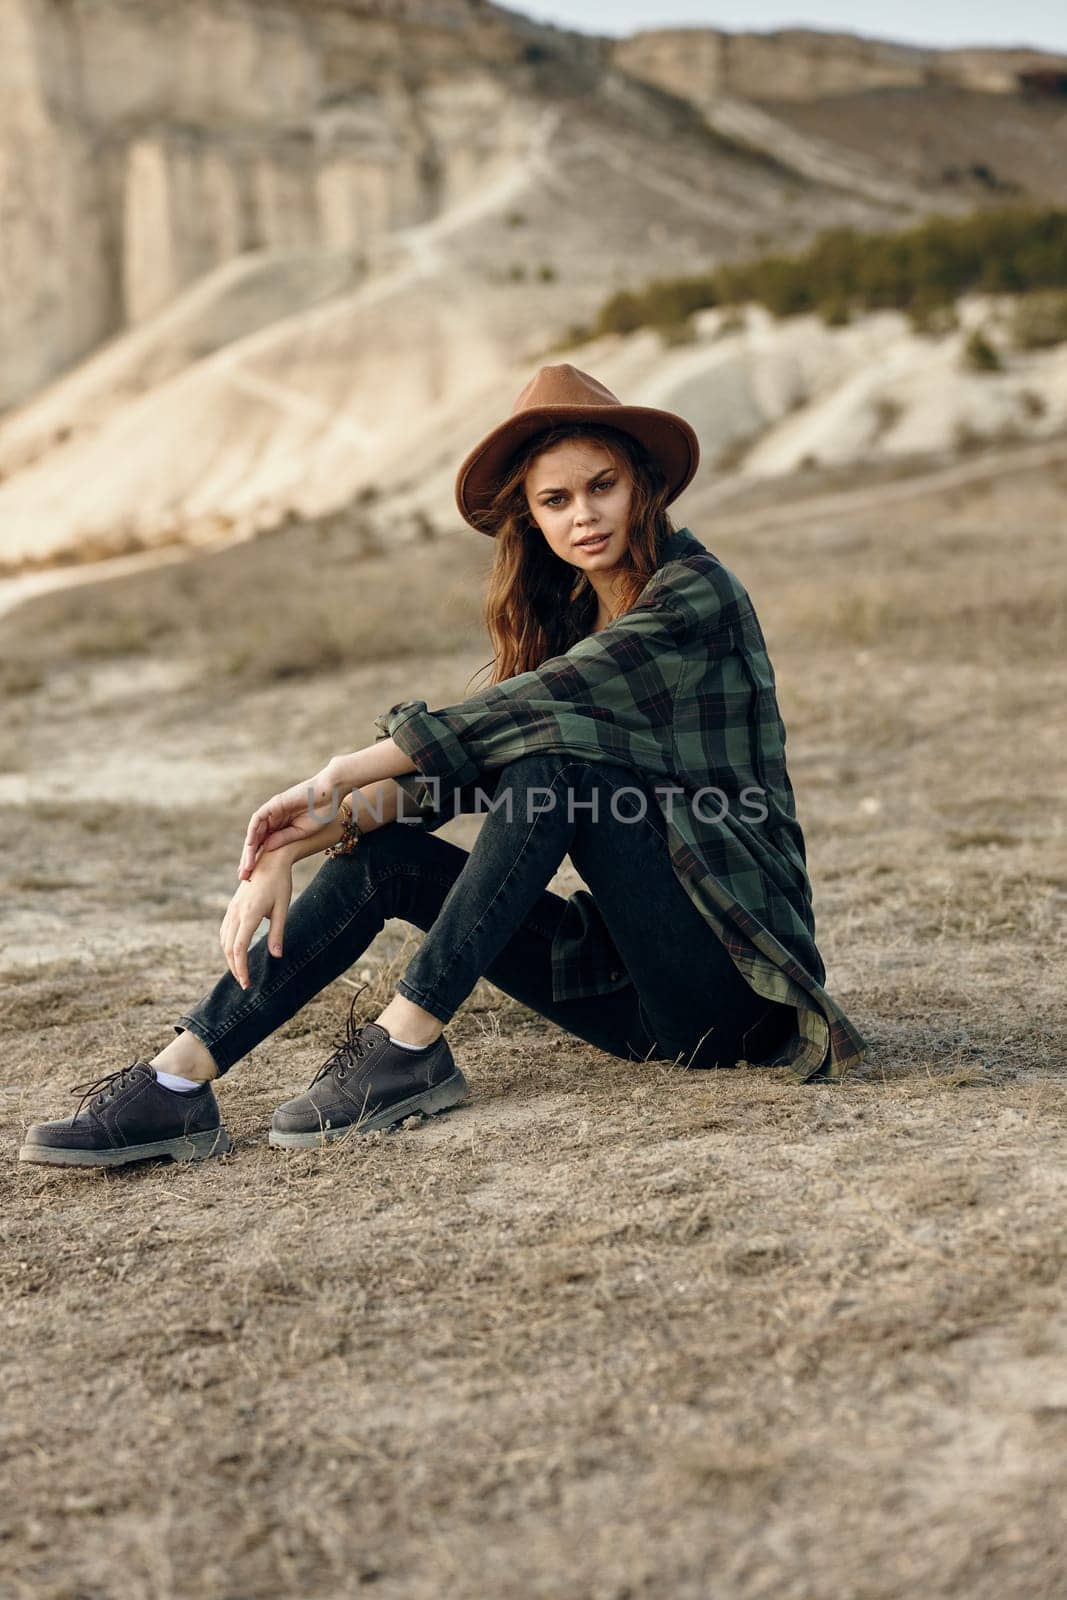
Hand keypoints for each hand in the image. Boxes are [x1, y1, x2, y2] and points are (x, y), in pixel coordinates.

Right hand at [220, 853, 293, 989]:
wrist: (269, 859)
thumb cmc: (280, 883)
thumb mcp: (283, 908)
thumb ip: (277, 933)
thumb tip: (276, 956)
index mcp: (249, 914)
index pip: (239, 949)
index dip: (241, 968)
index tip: (247, 983)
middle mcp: (236, 912)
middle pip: (228, 948)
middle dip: (235, 968)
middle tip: (245, 983)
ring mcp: (232, 909)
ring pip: (224, 940)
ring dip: (230, 958)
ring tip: (240, 972)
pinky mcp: (232, 906)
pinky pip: (225, 931)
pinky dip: (228, 946)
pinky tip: (235, 953)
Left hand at [238, 759, 346, 880]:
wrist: (330, 794)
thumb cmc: (321, 812)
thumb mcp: (301, 831)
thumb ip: (283, 838)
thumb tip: (266, 848)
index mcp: (281, 827)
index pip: (264, 846)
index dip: (257, 861)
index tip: (252, 878)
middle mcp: (274, 819)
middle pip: (256, 841)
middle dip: (249, 859)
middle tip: (244, 877)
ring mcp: (272, 811)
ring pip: (254, 832)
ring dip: (249, 850)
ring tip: (247, 867)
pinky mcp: (273, 804)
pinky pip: (258, 819)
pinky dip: (253, 833)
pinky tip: (250, 847)